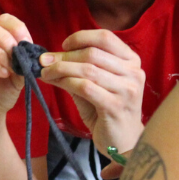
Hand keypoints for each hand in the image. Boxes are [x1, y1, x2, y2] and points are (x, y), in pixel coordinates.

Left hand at [39, 29, 145, 155]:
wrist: (124, 142)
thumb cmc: (107, 111)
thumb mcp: (97, 85)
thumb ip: (79, 69)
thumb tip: (49, 58)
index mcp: (131, 61)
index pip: (105, 37)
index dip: (81, 37)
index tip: (63, 45)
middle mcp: (133, 72)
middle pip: (92, 53)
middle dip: (64, 55)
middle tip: (44, 61)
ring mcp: (127, 90)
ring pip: (87, 69)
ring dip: (61, 69)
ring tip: (45, 72)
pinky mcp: (115, 106)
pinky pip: (85, 87)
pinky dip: (66, 82)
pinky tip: (55, 83)